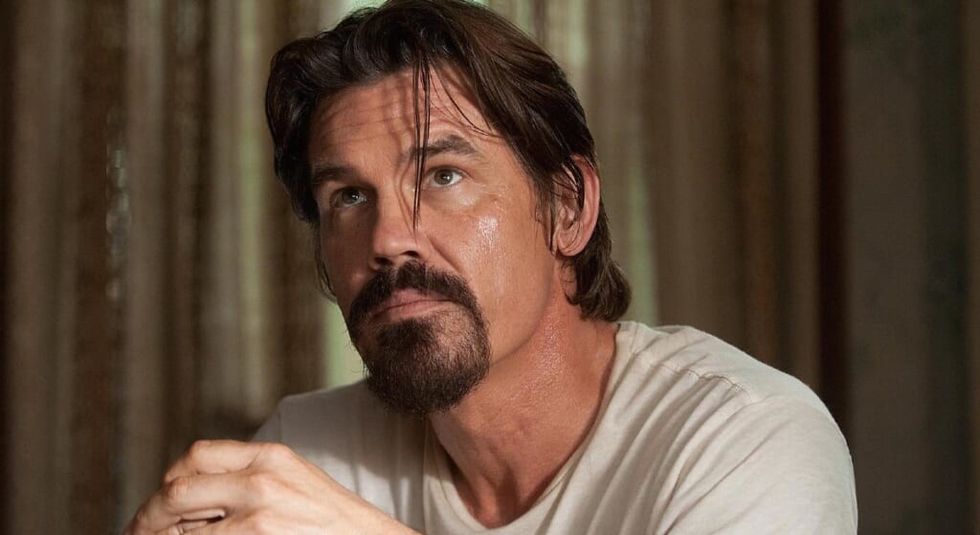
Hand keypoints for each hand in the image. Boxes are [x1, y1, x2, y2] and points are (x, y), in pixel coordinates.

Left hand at [124, 440, 417, 533]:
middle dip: (148, 516)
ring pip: (179, 524)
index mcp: (272, 456)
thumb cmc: (336, 527)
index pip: (198, 456)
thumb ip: (256, 481)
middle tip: (136, 534)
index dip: (169, 481)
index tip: (157, 507)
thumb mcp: (298, 486)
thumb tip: (199, 499)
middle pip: (179, 487)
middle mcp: (262, 478)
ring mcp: (259, 512)